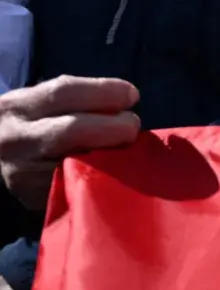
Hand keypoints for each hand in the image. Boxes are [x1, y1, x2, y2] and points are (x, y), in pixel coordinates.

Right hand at [0, 77, 140, 211]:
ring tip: (129, 148)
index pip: (64, 92)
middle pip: (72, 129)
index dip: (105, 91)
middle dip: (113, 126)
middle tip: (133, 125)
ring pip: (76, 162)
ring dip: (112, 154)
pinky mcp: (33, 198)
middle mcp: (15, 138)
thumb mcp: (37, 104)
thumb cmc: (29, 126)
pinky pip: (76, 187)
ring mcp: (22, 172)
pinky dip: (101, 177)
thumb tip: (125, 99)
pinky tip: (115, 171)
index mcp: (17, 107)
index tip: (132, 95)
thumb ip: (74, 99)